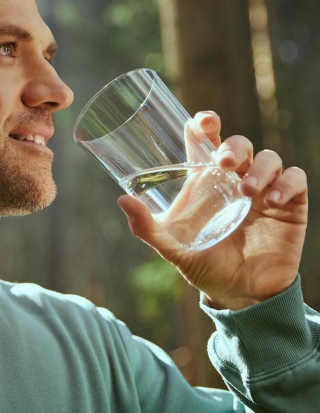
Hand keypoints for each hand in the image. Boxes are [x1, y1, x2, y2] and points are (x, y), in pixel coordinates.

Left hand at [118, 111, 307, 309]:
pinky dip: (286, 183)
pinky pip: (295, 179)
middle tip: (225, 163)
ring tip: (247, 191)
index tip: (203, 121)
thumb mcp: (172, 247)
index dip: (205, 124)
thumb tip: (121, 200)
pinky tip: (272, 201)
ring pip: (268, 157)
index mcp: (205, 182)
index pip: (206, 141)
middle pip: (239, 143)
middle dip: (233, 146)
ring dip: (260, 167)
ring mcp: (263, 190)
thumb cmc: (204, 265)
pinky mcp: (289, 205)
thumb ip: (147, 227)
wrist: (240, 295)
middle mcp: (234, 180)